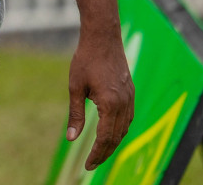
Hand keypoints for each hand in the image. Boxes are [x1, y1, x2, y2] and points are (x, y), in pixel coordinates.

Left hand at [66, 29, 133, 170]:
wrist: (103, 36)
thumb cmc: (85, 59)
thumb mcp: (75, 87)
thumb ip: (76, 115)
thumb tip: (71, 138)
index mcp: (110, 104)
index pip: (105, 138)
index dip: (97, 154)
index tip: (87, 166)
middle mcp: (124, 103)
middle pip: (117, 137)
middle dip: (105, 152)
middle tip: (92, 164)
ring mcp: (130, 97)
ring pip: (125, 128)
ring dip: (113, 142)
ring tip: (100, 152)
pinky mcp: (131, 92)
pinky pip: (128, 117)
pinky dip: (120, 129)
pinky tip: (111, 132)